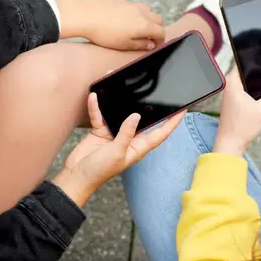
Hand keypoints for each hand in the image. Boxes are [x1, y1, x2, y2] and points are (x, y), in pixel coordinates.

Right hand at [53, 93, 183, 205]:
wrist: (77, 176)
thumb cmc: (99, 171)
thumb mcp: (117, 153)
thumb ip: (126, 134)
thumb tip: (136, 116)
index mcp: (139, 147)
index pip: (160, 133)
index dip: (172, 122)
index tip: (183, 110)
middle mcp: (129, 139)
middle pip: (143, 119)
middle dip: (148, 105)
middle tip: (157, 90)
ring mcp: (115, 134)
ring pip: (120, 113)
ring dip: (118, 101)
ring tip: (122, 84)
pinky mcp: (101, 130)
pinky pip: (100, 115)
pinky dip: (97, 106)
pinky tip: (95, 96)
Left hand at [57, 0, 164, 50]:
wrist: (85, 16)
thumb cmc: (104, 34)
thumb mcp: (124, 45)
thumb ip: (140, 45)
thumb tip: (150, 45)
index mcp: (144, 25)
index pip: (161, 31)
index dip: (161, 40)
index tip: (155, 45)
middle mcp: (141, 12)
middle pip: (158, 19)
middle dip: (156, 28)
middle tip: (148, 38)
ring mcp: (131, 4)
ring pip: (147, 10)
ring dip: (147, 19)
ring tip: (136, 28)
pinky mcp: (120, 0)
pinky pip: (133, 6)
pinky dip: (134, 13)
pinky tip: (122, 20)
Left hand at [213, 69, 260, 155]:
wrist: (231, 144)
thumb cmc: (239, 128)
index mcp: (233, 83)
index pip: (244, 63)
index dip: (257, 61)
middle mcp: (231, 87)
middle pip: (252, 75)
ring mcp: (234, 95)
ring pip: (253, 87)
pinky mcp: (238, 103)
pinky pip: (252, 96)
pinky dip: (260, 102)